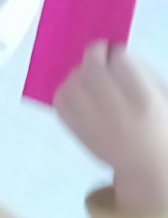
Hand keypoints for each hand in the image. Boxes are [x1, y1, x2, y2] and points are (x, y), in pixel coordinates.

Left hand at [55, 44, 167, 216]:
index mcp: (144, 102)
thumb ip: (141, 74)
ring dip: (79, 71)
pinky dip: (65, 90)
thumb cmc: (158, 127)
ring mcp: (93, 123)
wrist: (147, 166)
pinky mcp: (77, 131)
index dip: (116, 52)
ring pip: (73, 82)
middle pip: (93, 69)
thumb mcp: (163, 98)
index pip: (120, 63)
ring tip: (90, 74)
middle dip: (95, 54)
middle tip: (99, 52)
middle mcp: (116, 111)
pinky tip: (77, 90)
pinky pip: (60, 101)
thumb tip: (114, 54)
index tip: (116, 52)